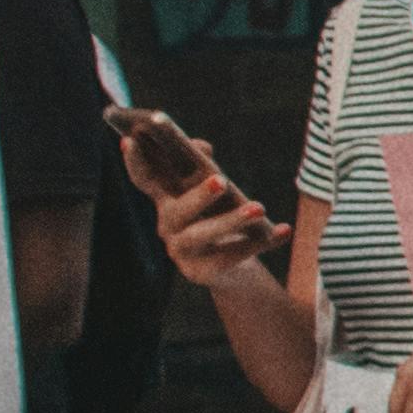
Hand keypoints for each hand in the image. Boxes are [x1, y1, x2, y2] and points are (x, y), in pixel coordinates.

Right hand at [148, 159, 282, 286]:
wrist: (228, 268)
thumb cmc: (216, 216)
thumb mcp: (210, 189)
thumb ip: (203, 164)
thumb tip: (203, 148)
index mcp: (165, 201)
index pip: (145, 180)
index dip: (135, 162)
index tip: (129, 139)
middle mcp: (167, 227)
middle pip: (177, 211)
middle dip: (198, 196)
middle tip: (221, 181)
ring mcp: (182, 252)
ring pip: (203, 236)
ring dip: (231, 221)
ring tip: (258, 208)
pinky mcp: (203, 272)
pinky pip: (233, 256)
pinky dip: (260, 243)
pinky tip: (283, 230)